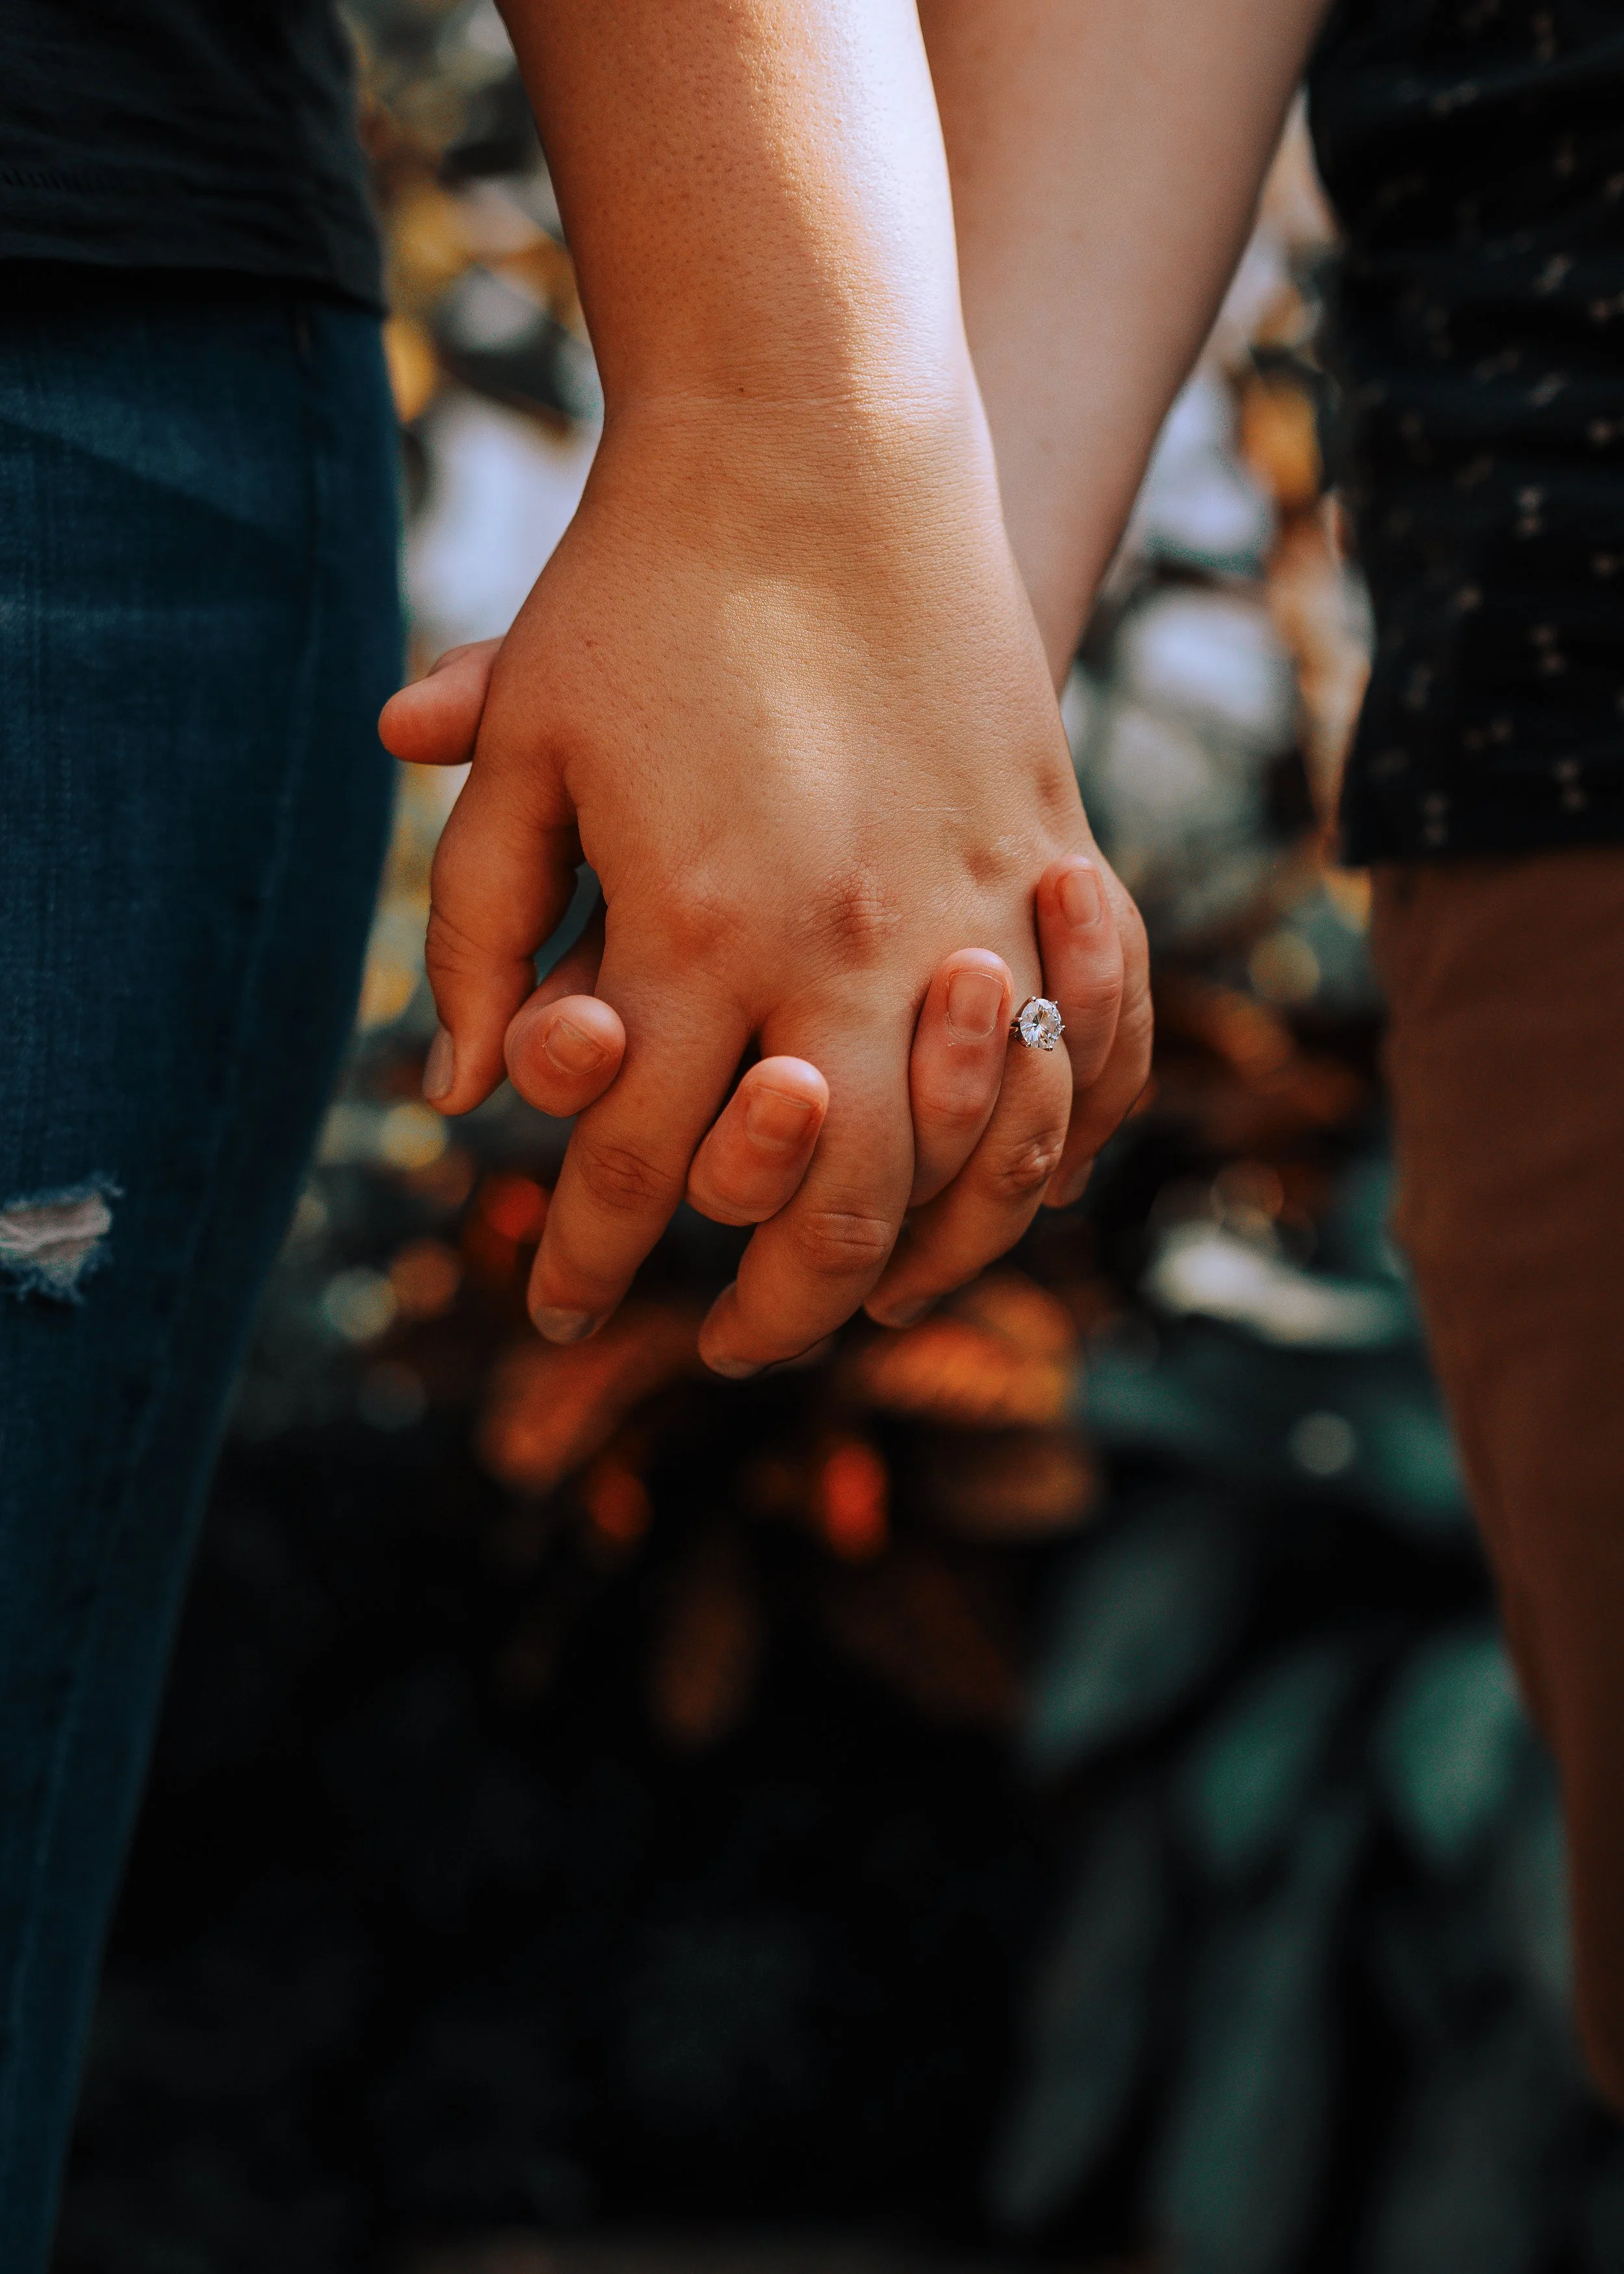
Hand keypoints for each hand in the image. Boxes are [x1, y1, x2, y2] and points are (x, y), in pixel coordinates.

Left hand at [379, 403, 1149, 1370]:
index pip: (635, 1167)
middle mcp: (840, 944)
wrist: (818, 443)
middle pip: (820, 1205)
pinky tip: (1018, 1180)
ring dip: (925, 1254)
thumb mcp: (524, 746)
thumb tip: (462, 1093)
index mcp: (691, 929)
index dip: (592, 1263)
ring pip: (975, 1160)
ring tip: (868, 1297)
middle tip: (730, 1348)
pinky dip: (1067, 1135)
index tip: (564, 1312)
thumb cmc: (639, 592)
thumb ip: (480, 924)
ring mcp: (969, 908)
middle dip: (769, 1311)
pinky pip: (1098, 1046)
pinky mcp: (1054, 858)